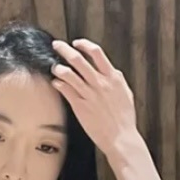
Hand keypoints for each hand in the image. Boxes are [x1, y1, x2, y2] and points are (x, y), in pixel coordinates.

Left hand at [50, 38, 140, 160]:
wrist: (120, 137)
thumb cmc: (124, 118)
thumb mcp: (126, 93)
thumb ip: (117, 80)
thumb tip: (112, 71)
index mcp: (113, 77)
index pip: (96, 52)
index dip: (84, 44)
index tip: (76, 43)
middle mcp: (100, 83)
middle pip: (78, 59)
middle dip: (64, 49)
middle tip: (57, 45)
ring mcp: (89, 94)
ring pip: (68, 74)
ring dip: (58, 67)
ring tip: (54, 66)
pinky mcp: (80, 106)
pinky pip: (65, 90)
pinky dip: (58, 84)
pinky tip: (55, 83)